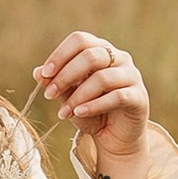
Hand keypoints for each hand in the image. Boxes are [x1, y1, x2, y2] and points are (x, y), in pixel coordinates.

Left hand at [33, 30, 152, 178]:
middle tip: (49, 94)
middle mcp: (120, 58)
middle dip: (65, 75)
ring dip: (77, 96)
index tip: (44, 74)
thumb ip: (57, 83)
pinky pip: (116, 96)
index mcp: (101, 50)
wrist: (115, 138)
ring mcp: (132, 76)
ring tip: (63, 112)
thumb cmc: (91, 112)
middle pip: (90, 55)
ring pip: (102, 78)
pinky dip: (94, 105)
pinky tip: (79, 113)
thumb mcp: (69, 97)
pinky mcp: (139, 97)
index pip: (80, 40)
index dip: (60, 54)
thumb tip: (37, 72)